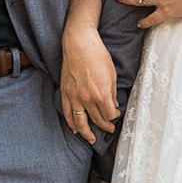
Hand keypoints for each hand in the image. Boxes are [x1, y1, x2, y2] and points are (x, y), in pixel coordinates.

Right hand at [59, 24, 118, 144]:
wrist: (79, 43)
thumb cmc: (97, 54)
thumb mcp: (112, 73)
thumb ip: (112, 92)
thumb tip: (113, 105)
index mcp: (101, 94)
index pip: (109, 114)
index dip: (114, 117)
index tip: (116, 115)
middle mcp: (87, 98)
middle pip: (97, 119)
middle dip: (105, 126)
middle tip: (109, 129)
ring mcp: (74, 96)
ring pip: (80, 121)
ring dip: (87, 133)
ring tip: (92, 139)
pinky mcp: (65, 92)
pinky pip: (67, 112)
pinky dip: (71, 122)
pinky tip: (75, 129)